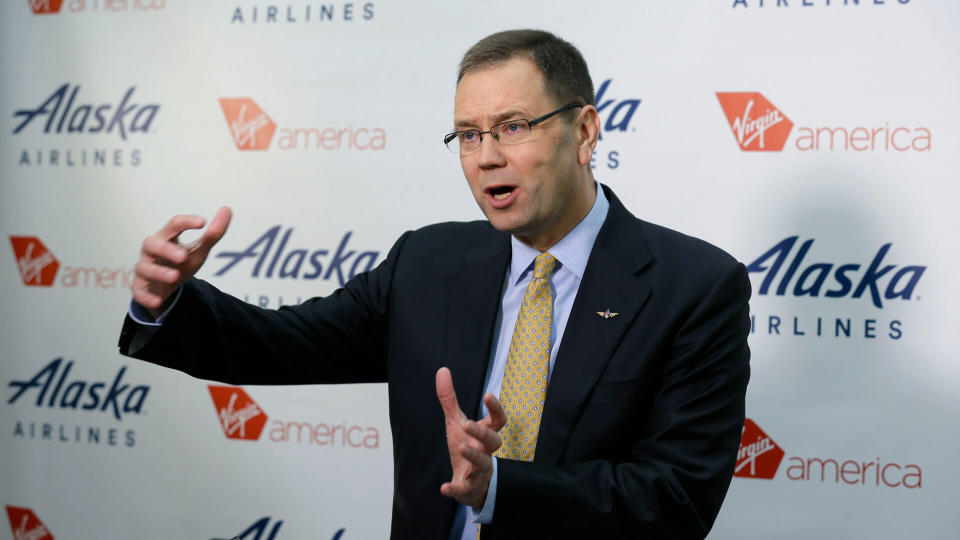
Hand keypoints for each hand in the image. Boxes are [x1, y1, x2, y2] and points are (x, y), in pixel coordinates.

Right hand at [131, 207, 231, 317]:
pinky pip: (140, 292)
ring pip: (144, 268)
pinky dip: (147, 296)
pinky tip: (158, 300)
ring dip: (158, 272)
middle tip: (184, 256)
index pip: (173, 225)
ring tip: (175, 276)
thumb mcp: (199, 249)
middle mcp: (151, 251)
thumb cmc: (180, 261)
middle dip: (166, 249)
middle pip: (151, 244)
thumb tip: (227, 209)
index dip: (186, 222)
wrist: (166, 285)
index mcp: (166, 238)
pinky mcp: (140, 288)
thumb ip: (213, 233)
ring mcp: (144, 269)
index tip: (203, 222)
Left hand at [435, 367, 506, 508]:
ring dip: (473, 456)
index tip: (488, 395)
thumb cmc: (467, 447)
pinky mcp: (467, 487)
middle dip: (482, 432)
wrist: (470, 484)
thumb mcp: (456, 422)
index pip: (498, 421)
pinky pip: (463, 489)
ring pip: (483, 464)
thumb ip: (449, 399)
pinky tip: (444, 488)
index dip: (496, 409)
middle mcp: (486, 452)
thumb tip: (442, 370)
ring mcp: (478, 470)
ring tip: (462, 446)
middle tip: (468, 424)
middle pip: (494, 441)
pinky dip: (455, 489)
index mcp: (485, 435)